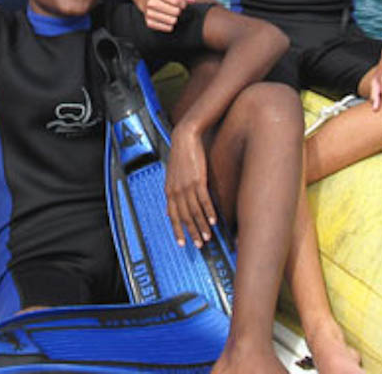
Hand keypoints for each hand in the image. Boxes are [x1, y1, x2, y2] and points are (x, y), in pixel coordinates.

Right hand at [142, 0, 194, 32]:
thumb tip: (192, 0)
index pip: (177, 1)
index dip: (183, 3)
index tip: (182, 4)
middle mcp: (150, 2)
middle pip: (175, 12)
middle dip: (179, 11)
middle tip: (176, 9)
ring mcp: (148, 13)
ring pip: (172, 21)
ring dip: (175, 18)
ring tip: (172, 14)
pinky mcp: (149, 23)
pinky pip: (167, 28)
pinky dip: (171, 25)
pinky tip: (168, 20)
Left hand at [165, 123, 214, 247]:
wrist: (184, 137)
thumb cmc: (180, 156)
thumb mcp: (171, 176)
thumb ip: (171, 194)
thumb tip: (168, 210)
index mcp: (169, 190)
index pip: (173, 216)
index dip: (177, 230)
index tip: (182, 243)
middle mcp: (176, 190)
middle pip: (184, 217)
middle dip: (192, 232)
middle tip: (198, 245)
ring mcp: (187, 186)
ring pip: (194, 211)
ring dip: (202, 226)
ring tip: (208, 236)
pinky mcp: (198, 180)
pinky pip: (204, 200)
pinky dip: (209, 212)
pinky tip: (214, 220)